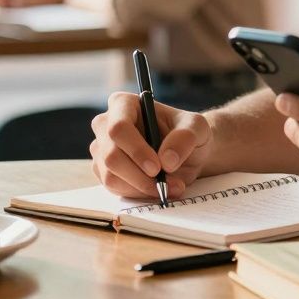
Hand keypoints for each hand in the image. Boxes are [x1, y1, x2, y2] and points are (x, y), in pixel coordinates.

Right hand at [89, 92, 214, 198]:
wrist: (186, 153)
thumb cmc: (188, 133)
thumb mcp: (197, 128)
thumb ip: (185, 138)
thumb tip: (167, 160)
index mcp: (124, 104)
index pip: (119, 128)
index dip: (136, 150)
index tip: (158, 168)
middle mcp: (105, 125)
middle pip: (111, 156)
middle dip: (141, 176)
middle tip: (168, 184)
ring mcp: (101, 149)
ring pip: (111, 176)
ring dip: (142, 188)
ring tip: (171, 187)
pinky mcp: (103, 171)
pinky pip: (114, 188)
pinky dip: (138, 193)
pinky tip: (158, 189)